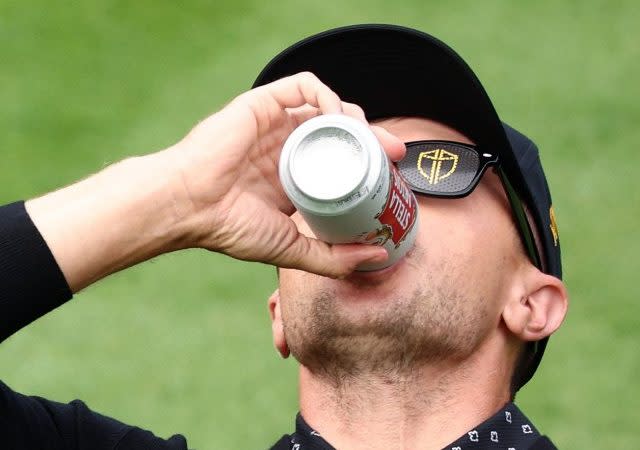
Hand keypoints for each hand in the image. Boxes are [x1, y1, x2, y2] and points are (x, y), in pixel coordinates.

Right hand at [166, 72, 404, 276]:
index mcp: (295, 174)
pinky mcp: (264, 104)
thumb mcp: (292, 249)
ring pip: (328, 106)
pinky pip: (304, 87)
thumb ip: (332, 258)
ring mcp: (277, 123)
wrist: (189, 207)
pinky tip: (340, 118)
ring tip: (372, 138)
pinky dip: (328, 96)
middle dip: (373, 137)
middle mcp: (288, 145)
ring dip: (356, 116)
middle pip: (342, 130)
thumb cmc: (231, 229)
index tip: (394, 172)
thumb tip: (376, 255)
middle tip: (394, 153)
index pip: (343, 157)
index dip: (372, 160)